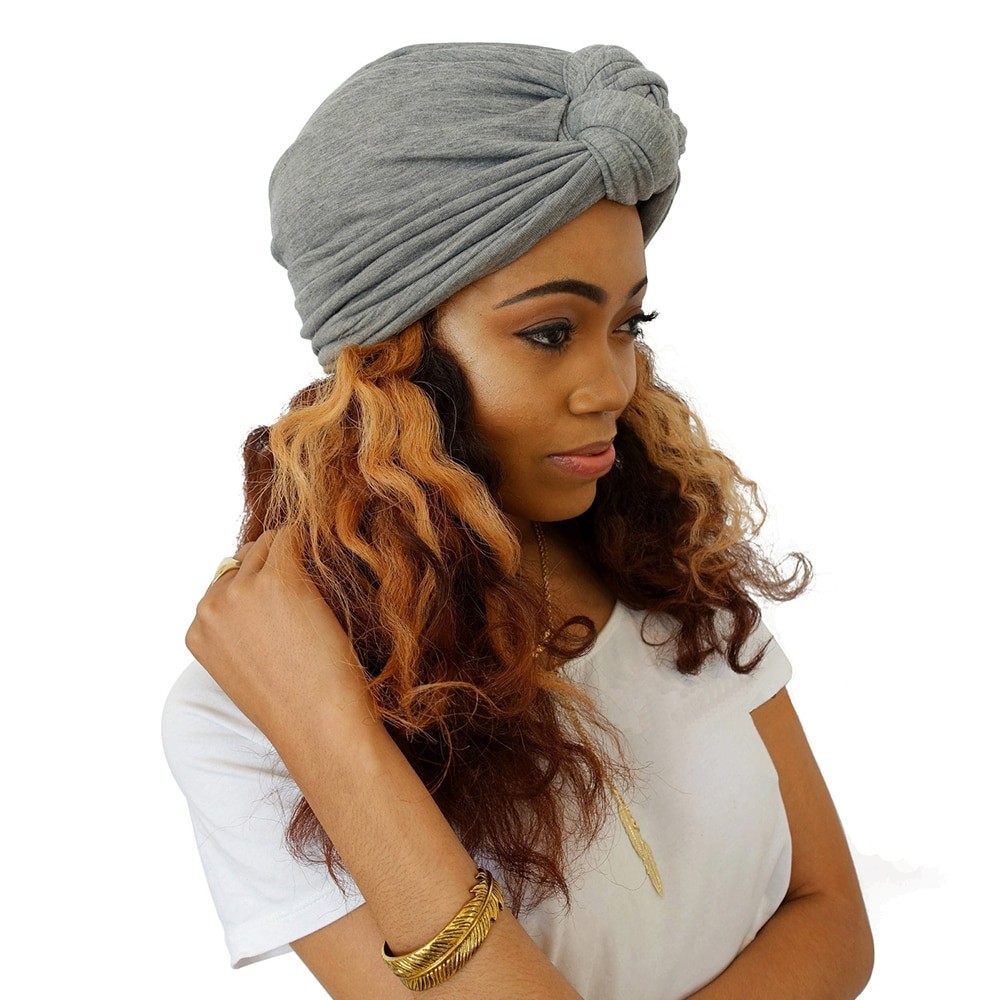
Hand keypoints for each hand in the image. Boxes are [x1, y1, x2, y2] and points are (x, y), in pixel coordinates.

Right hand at [186, 528, 374, 750]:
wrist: (318, 723)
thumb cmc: (295, 701)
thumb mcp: (246, 668)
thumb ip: (238, 630)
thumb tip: (253, 585)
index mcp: (197, 632)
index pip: (222, 584)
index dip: (256, 590)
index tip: (282, 610)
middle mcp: (210, 607)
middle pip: (243, 559)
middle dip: (272, 571)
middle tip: (303, 604)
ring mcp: (240, 590)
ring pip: (267, 545)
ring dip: (291, 559)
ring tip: (315, 597)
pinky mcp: (277, 578)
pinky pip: (290, 535)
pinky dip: (307, 542)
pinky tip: (325, 563)